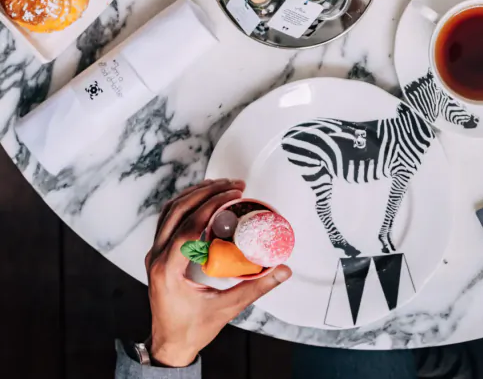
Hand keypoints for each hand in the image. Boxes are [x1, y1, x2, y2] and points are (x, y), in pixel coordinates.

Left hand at [145, 179, 292, 367]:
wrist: (170, 343)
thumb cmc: (192, 329)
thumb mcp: (227, 308)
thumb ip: (256, 288)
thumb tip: (282, 270)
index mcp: (167, 270)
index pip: (189, 227)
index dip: (212, 205)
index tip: (234, 195)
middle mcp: (156, 258)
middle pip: (177, 211)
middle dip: (206, 192)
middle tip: (233, 185)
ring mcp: (154, 254)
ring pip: (170, 212)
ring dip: (195, 194)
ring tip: (221, 186)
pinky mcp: (158, 254)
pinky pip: (168, 220)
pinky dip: (186, 204)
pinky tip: (204, 200)